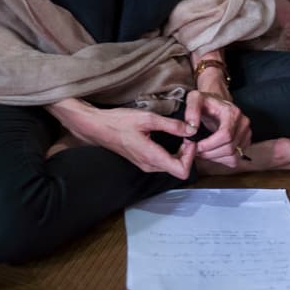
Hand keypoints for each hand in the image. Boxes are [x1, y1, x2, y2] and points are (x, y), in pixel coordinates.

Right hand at [63, 103, 198, 179]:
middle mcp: (149, 165)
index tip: (189, 139)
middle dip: (188, 152)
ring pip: (171, 165)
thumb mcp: (148, 119)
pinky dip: (172, 152)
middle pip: (179, 168)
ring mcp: (145, 164)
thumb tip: (191, 129)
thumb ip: (171, 125)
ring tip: (181, 134)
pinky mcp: (143, 160)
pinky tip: (172, 138)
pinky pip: (163, 161)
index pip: (182, 171)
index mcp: (152, 157)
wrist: (99, 127)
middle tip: (187, 133)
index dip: (191, 156)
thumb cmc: (119, 122)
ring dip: (180, 152)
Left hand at [187, 88, 252, 167]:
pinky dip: (222, 160)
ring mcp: (246, 133)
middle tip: (196, 151)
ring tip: (203, 151)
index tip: (197, 146)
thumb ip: (191, 110)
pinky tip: (212, 152)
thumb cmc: (206, 102)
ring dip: (215, 158)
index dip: (209, 144)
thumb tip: (192, 129)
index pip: (226, 135)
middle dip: (210, 153)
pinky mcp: (245, 142)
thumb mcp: (195, 99)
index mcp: (233, 112)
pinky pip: (235, 159)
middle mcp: (243, 123)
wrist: (215, 104)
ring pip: (233, 156)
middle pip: (229, 148)